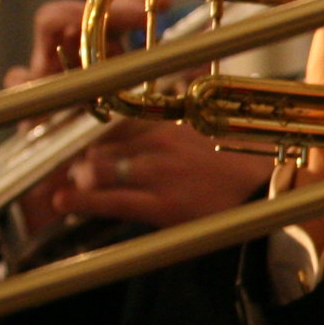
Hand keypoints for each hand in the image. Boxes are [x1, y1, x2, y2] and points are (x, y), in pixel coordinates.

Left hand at [44, 118, 273, 230]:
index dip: (84, 130)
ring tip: (59, 184)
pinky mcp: (159, 205)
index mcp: (169, 124)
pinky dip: (80, 201)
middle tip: (56, 164)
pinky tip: (63, 201)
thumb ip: (170, 127)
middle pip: (97, 143)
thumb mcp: (202, 136)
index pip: (111, 119)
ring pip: (96, 168)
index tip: (67, 136)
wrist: (267, 197)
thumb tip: (143, 121)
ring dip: (74, 176)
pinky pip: (109, 201)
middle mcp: (158, 144)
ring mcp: (157, 174)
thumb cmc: (237, 170)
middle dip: (73, 154)